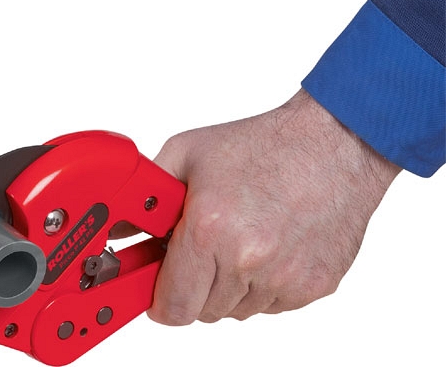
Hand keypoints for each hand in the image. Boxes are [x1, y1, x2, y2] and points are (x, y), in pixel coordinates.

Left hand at [148, 89, 399, 323]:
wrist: (334, 143)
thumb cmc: (261, 145)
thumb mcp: (186, 154)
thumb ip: (144, 198)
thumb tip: (120, 230)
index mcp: (210, 229)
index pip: (172, 305)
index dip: (160, 302)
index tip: (158, 291)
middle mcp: (248, 259)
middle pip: (203, 311)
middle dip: (193, 287)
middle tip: (201, 252)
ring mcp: (285, 277)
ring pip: (237, 310)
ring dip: (229, 286)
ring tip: (239, 239)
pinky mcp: (314, 286)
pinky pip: (272, 305)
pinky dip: (263, 285)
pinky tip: (268, 246)